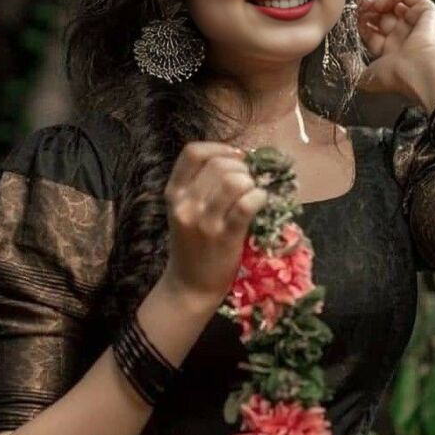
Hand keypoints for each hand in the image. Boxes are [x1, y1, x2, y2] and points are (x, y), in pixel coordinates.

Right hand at [162, 142, 267, 302]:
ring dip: (250, 183)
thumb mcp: (185, 211)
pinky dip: (259, 197)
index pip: (192, 152)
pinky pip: (246, 204)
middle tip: (248, 182)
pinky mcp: (225, 237)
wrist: (190, 286)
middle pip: (219, 165)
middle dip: (241, 168)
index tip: (235, 158)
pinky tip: (260, 202)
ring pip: (234, 181)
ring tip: (252, 194)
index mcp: (173, 193)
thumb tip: (240, 159)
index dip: (219, 148)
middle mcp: (186, 204)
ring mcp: (204, 221)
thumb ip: (201, 186)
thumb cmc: (193, 246)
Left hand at [355, 0, 434, 100]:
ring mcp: (416, 23)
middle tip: (358, 6)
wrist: (419, 73)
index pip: (373, 30)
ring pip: (395, 2)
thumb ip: (352, 67)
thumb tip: (344, 57)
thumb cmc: (396, 77)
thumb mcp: (365, 77)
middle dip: (368, 8)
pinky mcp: (427, 12)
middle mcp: (404, 36)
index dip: (362, 22)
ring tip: (367, 2)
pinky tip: (381, 2)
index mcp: (392, 51)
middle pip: (383, 14)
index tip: (354, 18)